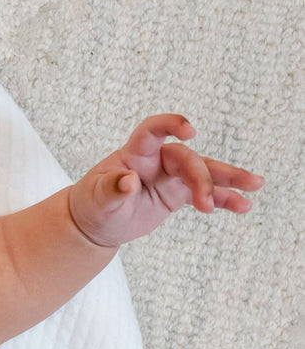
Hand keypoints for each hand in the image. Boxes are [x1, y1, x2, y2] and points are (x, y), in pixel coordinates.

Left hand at [69, 114, 262, 247]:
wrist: (97, 222)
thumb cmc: (93, 204)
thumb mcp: (97, 199)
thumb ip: (112, 189)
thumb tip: (129, 182)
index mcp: (134, 154)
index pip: (152, 131)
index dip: (170, 126)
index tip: (189, 132)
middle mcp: (157, 160)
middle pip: (187, 160)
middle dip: (200, 180)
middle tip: (205, 205)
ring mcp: (170, 176)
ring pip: (204, 172)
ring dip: (229, 180)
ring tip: (255, 186)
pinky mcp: (178, 193)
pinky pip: (205, 193)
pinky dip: (223, 199)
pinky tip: (243, 206)